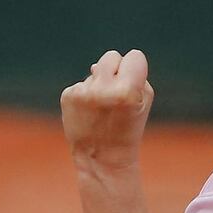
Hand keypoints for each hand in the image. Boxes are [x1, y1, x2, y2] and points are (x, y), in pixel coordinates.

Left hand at [60, 49, 153, 172]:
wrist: (103, 156)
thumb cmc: (129, 126)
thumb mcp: (144, 101)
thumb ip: (134, 75)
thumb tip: (95, 66)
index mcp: (127, 91)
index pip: (135, 56)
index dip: (135, 69)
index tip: (133, 85)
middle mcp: (103, 89)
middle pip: (112, 56)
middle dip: (115, 70)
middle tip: (116, 94)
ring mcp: (83, 93)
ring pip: (95, 69)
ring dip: (100, 83)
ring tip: (102, 107)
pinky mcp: (68, 96)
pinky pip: (81, 83)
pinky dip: (85, 95)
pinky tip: (89, 112)